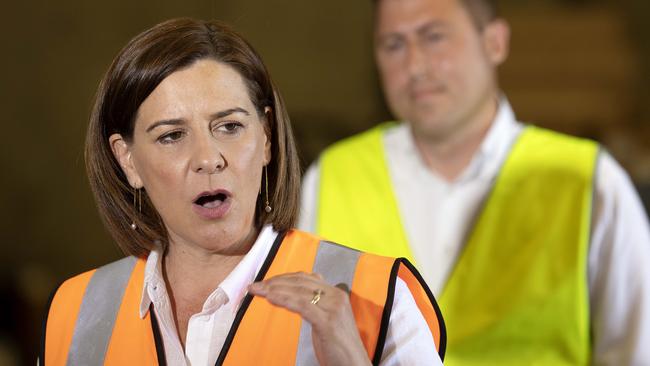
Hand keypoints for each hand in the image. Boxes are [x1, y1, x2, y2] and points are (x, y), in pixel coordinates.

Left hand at [248, 272, 371, 365]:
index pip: (306, 278)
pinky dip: (284, 299)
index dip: (283, 278)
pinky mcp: (328, 321)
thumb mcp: (327, 321)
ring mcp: (333, 308)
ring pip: (299, 291)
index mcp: (336, 294)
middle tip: (256, 286)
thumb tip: (297, 297)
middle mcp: (336, 296)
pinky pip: (302, 306)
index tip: (266, 282)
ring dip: (274, 289)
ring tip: (257, 291)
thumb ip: (316, 306)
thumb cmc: (339, 347)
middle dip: (275, 282)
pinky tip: (270, 298)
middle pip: (301, 282)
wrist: (355, 365)